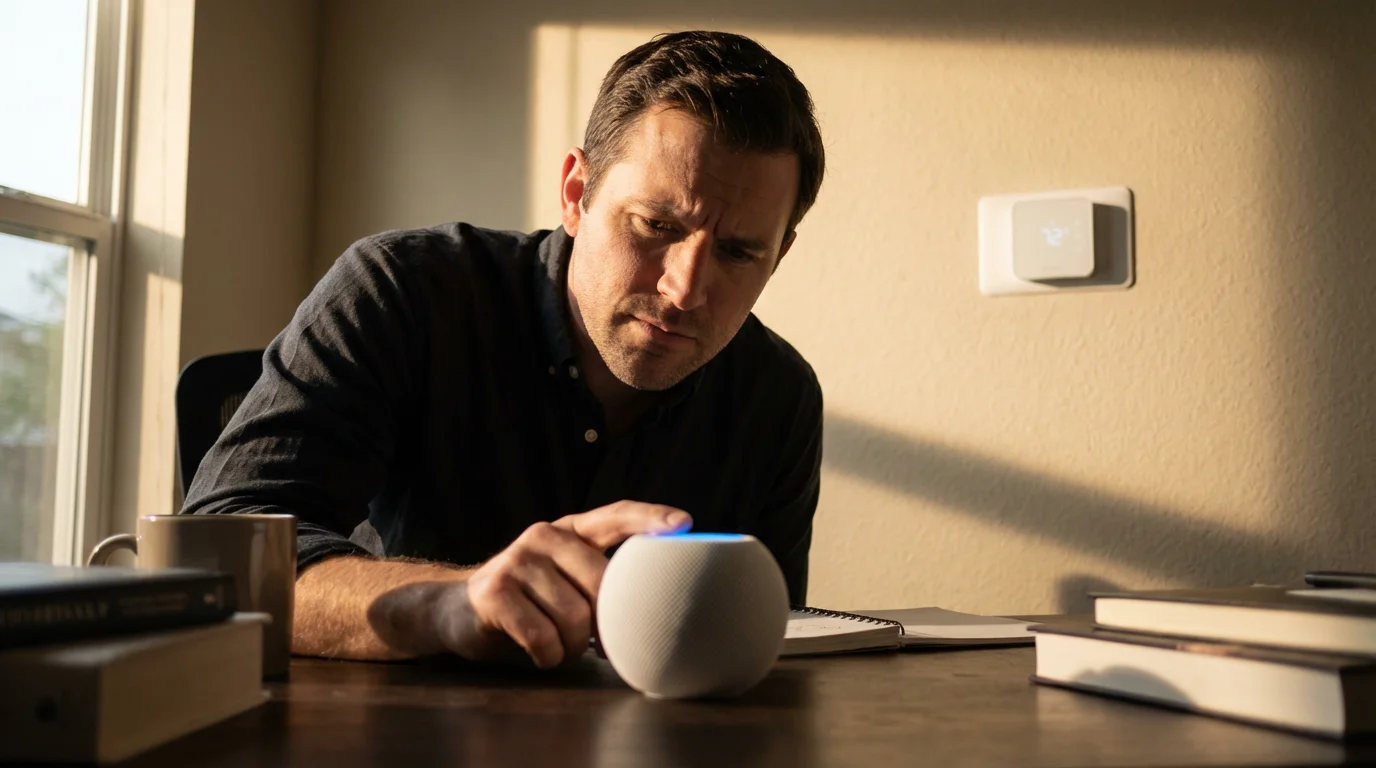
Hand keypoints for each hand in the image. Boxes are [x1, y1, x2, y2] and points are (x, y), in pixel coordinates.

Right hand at [428, 501, 691, 667]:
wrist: (458, 612)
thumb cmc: (529, 601)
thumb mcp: (564, 579)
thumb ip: (600, 580)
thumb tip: (653, 607)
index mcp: (570, 530)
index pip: (615, 515)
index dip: (649, 518)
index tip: (683, 525)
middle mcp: (544, 535)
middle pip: (601, 582)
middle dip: (605, 623)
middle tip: (598, 644)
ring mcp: (517, 560)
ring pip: (574, 616)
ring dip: (573, 646)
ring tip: (561, 648)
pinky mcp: (495, 591)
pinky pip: (542, 636)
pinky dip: (548, 657)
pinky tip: (541, 654)